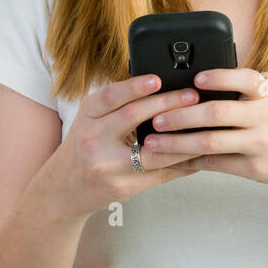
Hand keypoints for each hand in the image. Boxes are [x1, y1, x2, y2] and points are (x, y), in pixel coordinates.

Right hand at [33, 74, 205, 222]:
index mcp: (87, 116)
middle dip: (167, 104)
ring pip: (152, 151)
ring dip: (183, 138)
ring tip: (204, 126)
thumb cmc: (85, 147)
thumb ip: (118, 105)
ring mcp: (106, 166)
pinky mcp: (121, 188)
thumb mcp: (91, 120)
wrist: (63, 189)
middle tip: (192, 96)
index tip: (157, 79)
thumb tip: (162, 86)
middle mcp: (93, 138)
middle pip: (132, 117)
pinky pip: (159, 175)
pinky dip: (182, 164)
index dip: (134, 86)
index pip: (111, 96)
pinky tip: (198, 155)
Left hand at [141, 68, 267, 190]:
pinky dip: (192, 161)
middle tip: (156, 117)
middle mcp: (264, 116)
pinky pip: (217, 163)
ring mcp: (259, 143)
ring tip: (154, 141)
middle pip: (216, 113)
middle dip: (181, 115)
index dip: (216, 78)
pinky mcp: (255, 168)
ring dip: (178, 143)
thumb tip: (199, 83)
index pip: (240, 78)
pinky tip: (173, 159)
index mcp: (267, 93)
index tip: (193, 78)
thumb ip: (245, 90)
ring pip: (211, 142)